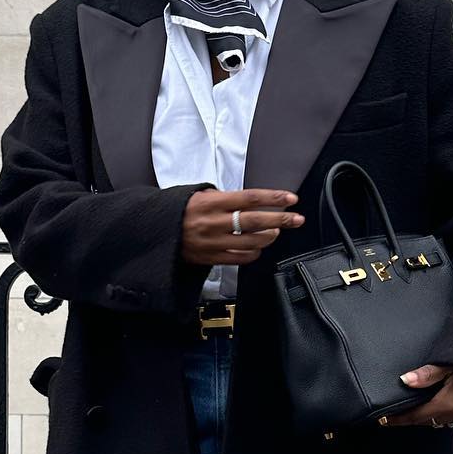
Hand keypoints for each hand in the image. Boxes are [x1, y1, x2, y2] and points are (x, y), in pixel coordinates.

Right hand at [180, 187, 304, 266]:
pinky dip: (254, 253)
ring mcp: (213, 242)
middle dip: (281, 220)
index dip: (273, 198)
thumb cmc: (179, 210)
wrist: (155, 231)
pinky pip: (240, 258)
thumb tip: (250, 201)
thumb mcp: (199, 194)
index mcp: (211, 203)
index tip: (290, 198)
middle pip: (255, 221)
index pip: (250, 198)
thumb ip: (224, 197)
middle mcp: (213, 223)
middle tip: (297, 219)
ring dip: (269, 237)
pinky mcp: (211, 258)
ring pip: (251, 242)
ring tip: (276, 231)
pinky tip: (259, 247)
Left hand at [385, 362, 452, 427]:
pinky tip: (440, 407)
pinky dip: (444, 415)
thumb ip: (427, 375)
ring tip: (416, 411)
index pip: (415, 416)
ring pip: (440, 421)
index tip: (385, 421)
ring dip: (428, 417)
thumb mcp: (450, 365)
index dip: (398, 419)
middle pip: (426, 421)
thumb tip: (405, 380)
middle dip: (411, 419)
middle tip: (397, 416)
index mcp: (446, 403)